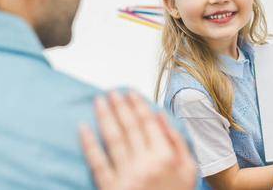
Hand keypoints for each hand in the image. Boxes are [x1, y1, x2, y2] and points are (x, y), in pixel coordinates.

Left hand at [80, 91, 196, 189]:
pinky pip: (98, 162)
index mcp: (165, 156)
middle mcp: (145, 163)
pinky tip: (83, 128)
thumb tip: (162, 117)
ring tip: (99, 101)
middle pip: (130, 127)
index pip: (148, 123)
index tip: (130, 93)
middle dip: (120, 106)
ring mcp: (126, 175)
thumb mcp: (189, 170)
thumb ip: (178, 142)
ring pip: (113, 139)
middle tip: (111, 92)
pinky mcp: (111, 188)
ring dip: (105, 117)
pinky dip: (89, 144)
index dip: (138, 105)